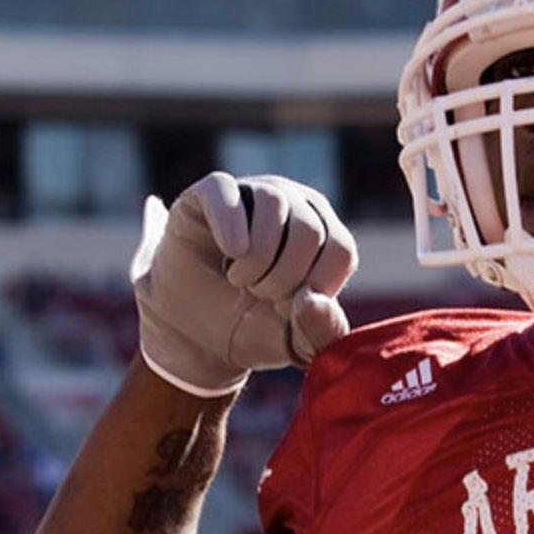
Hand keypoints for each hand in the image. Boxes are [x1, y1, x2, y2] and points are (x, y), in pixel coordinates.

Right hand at [130, 172, 356, 396]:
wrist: (192, 327)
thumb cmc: (252, 326)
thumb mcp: (294, 343)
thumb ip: (320, 332)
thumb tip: (313, 300)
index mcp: (328, 236)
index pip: (341, 251)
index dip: (312, 288)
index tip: (286, 308)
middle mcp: (299, 205)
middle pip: (308, 229)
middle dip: (281, 279)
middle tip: (258, 294)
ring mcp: (256, 192)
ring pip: (273, 203)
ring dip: (254, 258)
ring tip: (238, 279)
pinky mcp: (211, 193)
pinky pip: (225, 190)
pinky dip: (228, 223)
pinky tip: (228, 251)